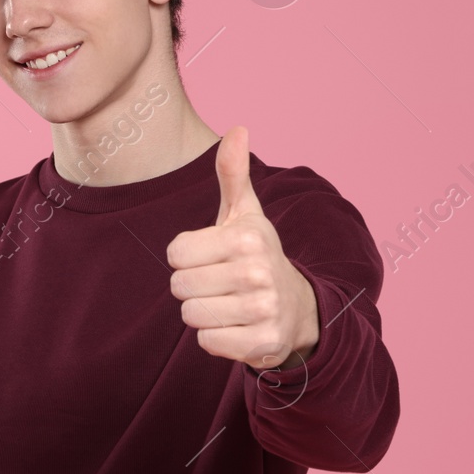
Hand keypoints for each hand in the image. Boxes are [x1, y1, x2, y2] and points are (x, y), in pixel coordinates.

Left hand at [166, 126, 319, 370]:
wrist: (297, 307)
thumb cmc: (256, 254)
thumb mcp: (245, 213)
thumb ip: (232, 173)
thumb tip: (238, 129)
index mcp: (247, 237)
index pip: (175, 253)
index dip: (187, 256)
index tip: (212, 256)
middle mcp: (258, 273)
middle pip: (180, 286)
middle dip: (193, 286)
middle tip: (220, 282)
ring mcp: (262, 311)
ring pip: (191, 315)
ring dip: (203, 312)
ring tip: (228, 303)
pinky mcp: (262, 344)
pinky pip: (206, 342)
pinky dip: (215, 337)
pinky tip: (237, 326)